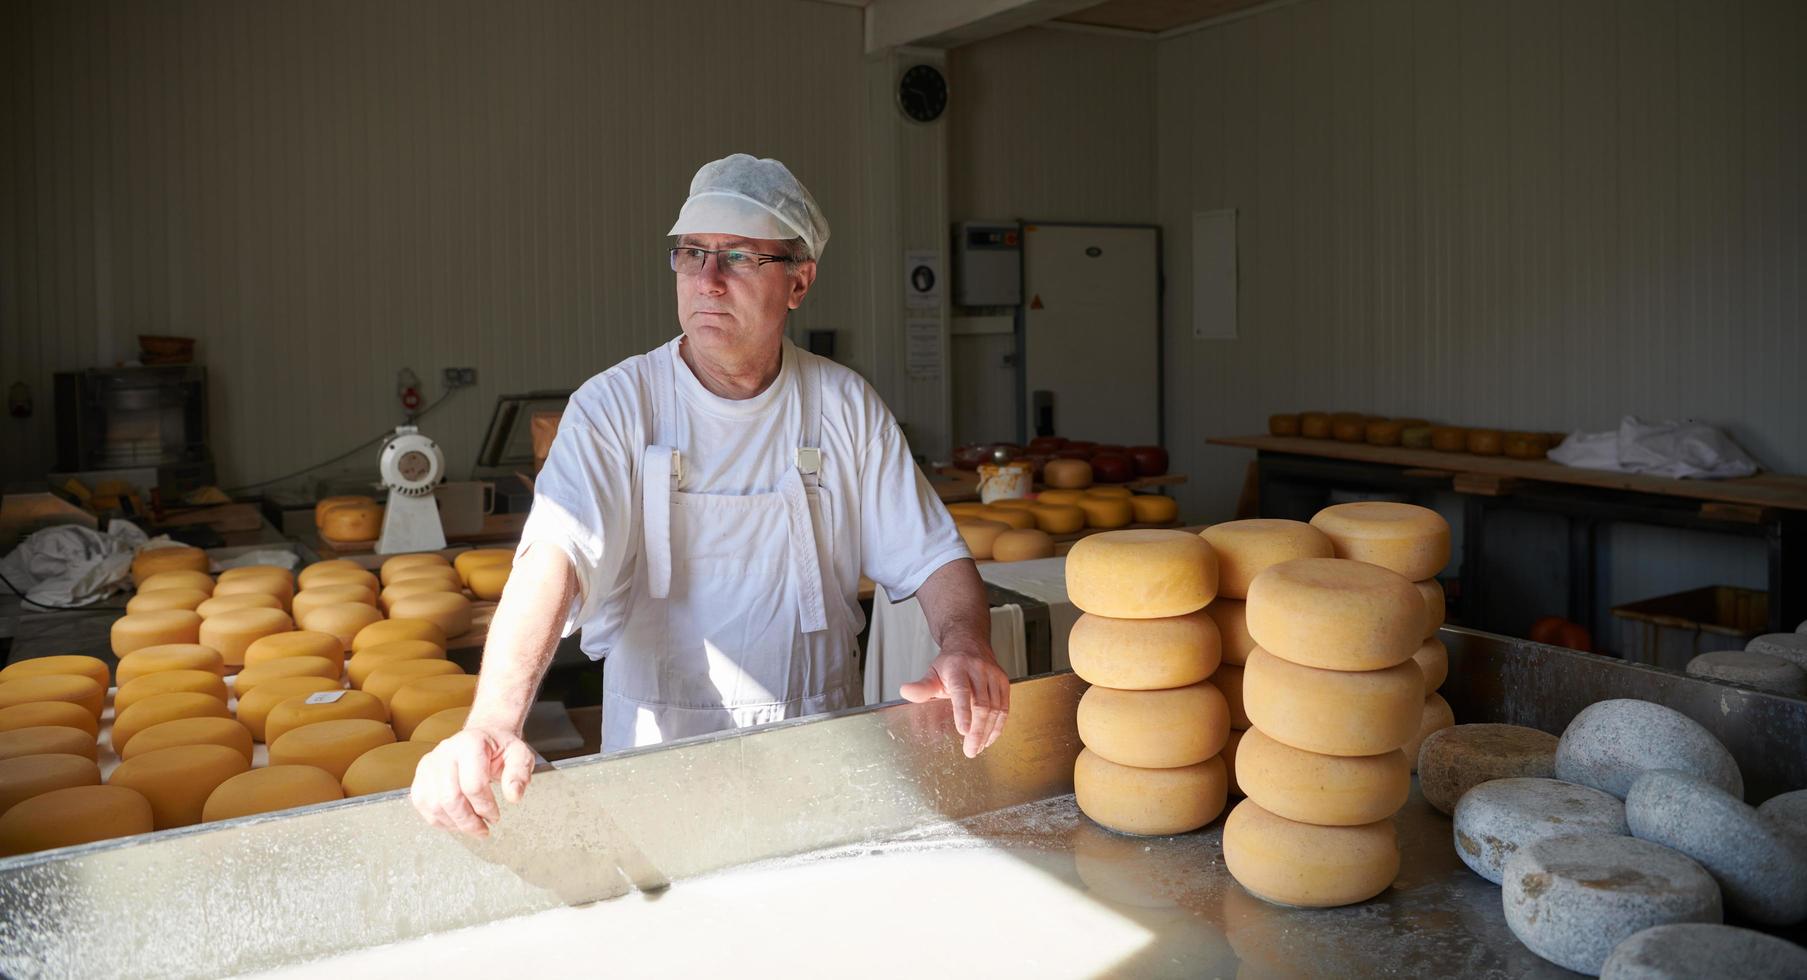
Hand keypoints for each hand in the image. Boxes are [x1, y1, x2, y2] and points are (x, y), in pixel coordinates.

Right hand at [409, 726, 536, 837]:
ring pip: (434, 805)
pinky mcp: (420, 776)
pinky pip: (423, 805)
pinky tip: (456, 821)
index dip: (485, 807)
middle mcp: (445, 752)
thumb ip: (520, 774)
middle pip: (450, 798)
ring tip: (471, 826)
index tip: (495, 817)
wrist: (482, 738)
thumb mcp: (520, 756)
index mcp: (471, 744)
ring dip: (454, 824)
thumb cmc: (499, 749)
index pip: (473, 785)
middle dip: (468, 822)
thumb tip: (514, 796)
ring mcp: (429, 764)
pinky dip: (439, 820)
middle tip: (482, 830)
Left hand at [899, 641, 1010, 757]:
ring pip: (995, 708)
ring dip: (987, 732)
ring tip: (978, 748)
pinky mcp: (1003, 682)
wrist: (970, 644)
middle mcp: (978, 670)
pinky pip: (1004, 708)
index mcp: (957, 667)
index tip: (964, 731)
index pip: (962, 691)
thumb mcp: (932, 673)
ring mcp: (993, 675)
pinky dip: (997, 726)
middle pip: (981, 705)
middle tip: (970, 750)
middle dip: (977, 731)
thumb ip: (922, 687)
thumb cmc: (950, 664)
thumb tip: (906, 692)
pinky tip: (989, 738)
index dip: (963, 712)